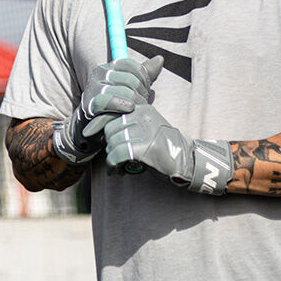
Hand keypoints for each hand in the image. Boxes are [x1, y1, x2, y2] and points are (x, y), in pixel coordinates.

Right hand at [52, 56, 162, 166]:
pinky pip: (110, 101)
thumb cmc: (116, 107)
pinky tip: (128, 110)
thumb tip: (160, 59)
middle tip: (143, 104)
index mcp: (110, 67)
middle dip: (141, 93)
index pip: (132, 66)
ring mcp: (94, 87)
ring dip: (135, 103)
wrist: (93, 128)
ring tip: (136, 110)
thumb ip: (145, 75)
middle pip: (130, 79)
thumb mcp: (132, 89)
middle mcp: (100, 73)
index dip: (143, 79)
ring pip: (123, 90)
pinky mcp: (90, 102)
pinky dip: (122, 105)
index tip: (144, 91)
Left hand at [103, 104, 232, 194]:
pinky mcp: (144, 147)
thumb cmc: (164, 147)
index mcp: (143, 108)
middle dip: (109, 145)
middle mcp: (142, 116)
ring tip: (117, 166)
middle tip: (114, 157)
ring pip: (113, 143)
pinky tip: (118, 172)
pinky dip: (114, 166)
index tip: (94, 136)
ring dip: (111, 158)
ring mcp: (144, 130)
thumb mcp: (148, 127)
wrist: (186, 161)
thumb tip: (104, 129)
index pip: (113, 113)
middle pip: (110, 128)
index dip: (102, 127)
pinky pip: (117, 155)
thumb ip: (131, 124)